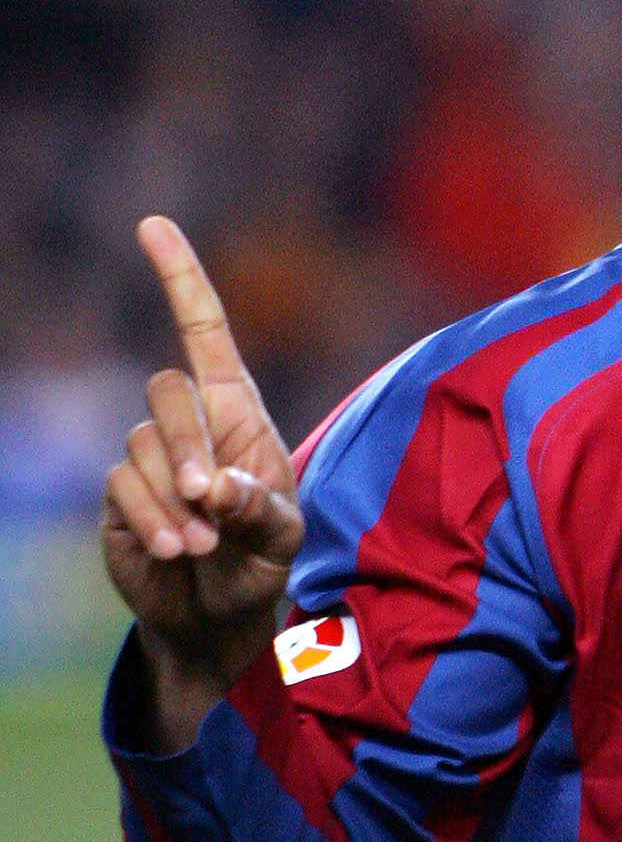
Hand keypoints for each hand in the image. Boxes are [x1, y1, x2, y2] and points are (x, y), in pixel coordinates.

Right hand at [102, 217, 303, 749]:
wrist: (219, 615)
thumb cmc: (262, 561)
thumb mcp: (282, 535)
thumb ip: (259, 507)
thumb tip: (213, 487)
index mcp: (236, 412)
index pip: (204, 332)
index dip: (180, 280)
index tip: (153, 226)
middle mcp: (188, 425)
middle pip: (166, 390)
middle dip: (186, 442)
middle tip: (209, 499)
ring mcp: (147, 458)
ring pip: (140, 444)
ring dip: (174, 498)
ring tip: (204, 545)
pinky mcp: (119, 495)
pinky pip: (122, 486)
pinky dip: (155, 518)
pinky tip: (179, 550)